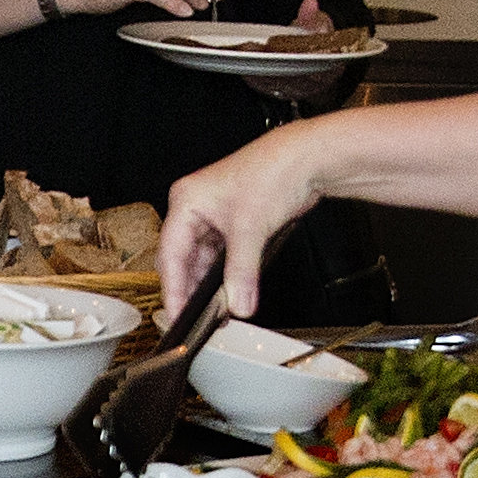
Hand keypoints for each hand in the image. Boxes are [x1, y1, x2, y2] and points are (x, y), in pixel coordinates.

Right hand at [158, 124, 331, 324]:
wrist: (307, 158)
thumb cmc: (274, 172)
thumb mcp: (251, 229)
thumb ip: (241, 273)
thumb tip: (237, 304)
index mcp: (186, 201)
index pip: (170, 254)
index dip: (173, 289)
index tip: (177, 315)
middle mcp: (195, 207)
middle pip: (184, 259)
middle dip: (193, 289)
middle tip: (199, 318)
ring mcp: (214, 215)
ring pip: (203, 260)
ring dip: (211, 284)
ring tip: (220, 309)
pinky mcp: (234, 222)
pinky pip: (222, 256)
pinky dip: (227, 274)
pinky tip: (232, 290)